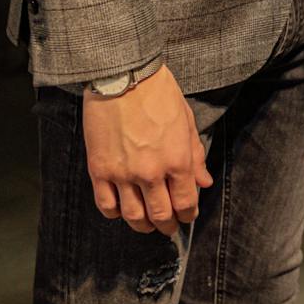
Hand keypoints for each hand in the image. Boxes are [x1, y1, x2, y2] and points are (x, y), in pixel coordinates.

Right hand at [81, 64, 211, 236]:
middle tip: (169, 227)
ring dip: (142, 226)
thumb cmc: (159, 94)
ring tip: (146, 225)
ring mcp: (123, 174)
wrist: (124, 76)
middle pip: (160, 215)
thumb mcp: (186, 121)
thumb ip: (195, 155)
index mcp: (178, 160)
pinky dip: (115, 214)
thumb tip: (204, 182)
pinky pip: (106, 205)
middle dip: (168, 226)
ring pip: (133, 216)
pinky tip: (121, 210)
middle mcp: (151, 172)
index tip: (187, 215)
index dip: (188, 214)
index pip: (185, 202)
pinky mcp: (99, 170)